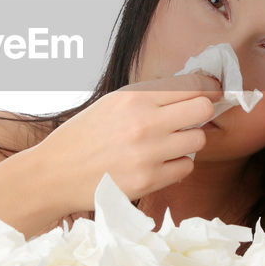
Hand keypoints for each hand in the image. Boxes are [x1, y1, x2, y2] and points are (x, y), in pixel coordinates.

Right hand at [27, 72, 222, 213]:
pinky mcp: (149, 181)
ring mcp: (148, 154)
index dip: (207, 87)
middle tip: (192, 117)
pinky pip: (186, 167)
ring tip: (168, 142)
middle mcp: (144, 123)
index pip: (192, 84)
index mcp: (134, 97)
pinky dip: (177, 164)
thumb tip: (194, 91)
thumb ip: (151, 96)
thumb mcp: (112, 103)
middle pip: (203, 108)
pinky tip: (158, 162)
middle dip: (203, 112)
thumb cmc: (84, 136)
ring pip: (199, 140)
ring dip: (188, 140)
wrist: (55, 174)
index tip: (210, 91)